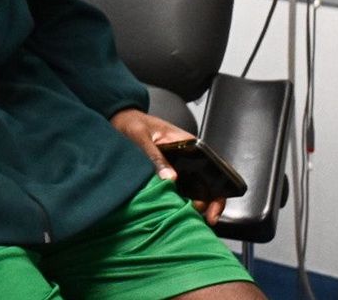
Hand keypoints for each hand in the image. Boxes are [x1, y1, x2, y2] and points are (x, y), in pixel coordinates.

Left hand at [109, 108, 225, 225]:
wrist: (119, 120)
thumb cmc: (132, 123)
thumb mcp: (141, 137)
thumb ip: (155, 156)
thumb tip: (170, 179)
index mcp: (189, 145)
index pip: (214, 170)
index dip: (217, 194)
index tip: (211, 212)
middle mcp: (188, 158)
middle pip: (207, 186)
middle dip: (205, 205)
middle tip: (194, 218)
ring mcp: (179, 167)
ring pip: (194, 192)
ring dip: (190, 206)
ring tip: (181, 217)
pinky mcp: (168, 173)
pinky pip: (179, 192)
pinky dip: (177, 203)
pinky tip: (171, 211)